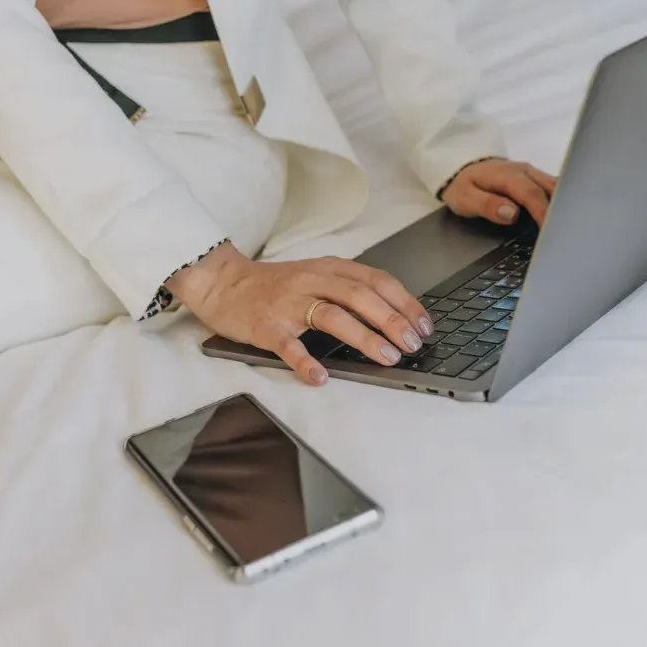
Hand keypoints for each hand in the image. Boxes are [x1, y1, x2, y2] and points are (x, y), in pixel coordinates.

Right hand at [168, 243, 433, 385]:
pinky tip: (320, 377)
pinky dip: (305, 362)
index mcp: (329, 269)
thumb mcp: (315, 275)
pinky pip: (288, 345)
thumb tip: (390, 316)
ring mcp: (289, 303)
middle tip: (413, 344)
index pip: (376, 280)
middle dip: (392, 320)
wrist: (222, 282)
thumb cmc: (273, 285)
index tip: (424, 325)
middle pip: (360, 296)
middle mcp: (312, 281)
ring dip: (364, 337)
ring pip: (333, 316)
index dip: (404, 302)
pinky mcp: (266, 325)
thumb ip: (346, 289)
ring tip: (386, 357)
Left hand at [441, 157, 557, 226]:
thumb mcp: (464, 198)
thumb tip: (511, 214)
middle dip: (561, 210)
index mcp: (507, 175)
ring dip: (564, 205)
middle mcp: (524, 171)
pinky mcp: (535, 178)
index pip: (532, 194)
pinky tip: (563, 217)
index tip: (550, 232)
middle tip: (565, 233)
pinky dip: (561, 202)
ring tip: (568, 228)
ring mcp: (532, 173)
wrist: (461, 167)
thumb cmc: (463, 186)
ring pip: (556, 187)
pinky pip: (553, 188)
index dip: (543, 213)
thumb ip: (487, 205)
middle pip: (552, 188)